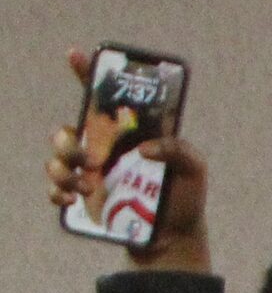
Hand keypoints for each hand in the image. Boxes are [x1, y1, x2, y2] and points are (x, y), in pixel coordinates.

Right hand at [48, 49, 207, 270]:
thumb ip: (179, 149)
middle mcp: (103, 149)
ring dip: (62, 169)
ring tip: (87, 185)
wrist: (175, 237)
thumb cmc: (185, 197)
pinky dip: (56, 191)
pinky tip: (69, 198)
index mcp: (127, 134)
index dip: (88, 73)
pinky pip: (55, 189)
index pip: (103, 98)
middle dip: (65, 141)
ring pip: (57, 159)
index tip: (76, 55)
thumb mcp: (193, 168)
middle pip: (66, 131)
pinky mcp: (83, 199)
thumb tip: (144, 149)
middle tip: (88, 158)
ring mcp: (90, 173)